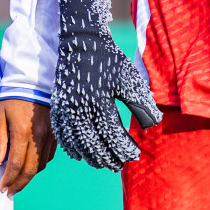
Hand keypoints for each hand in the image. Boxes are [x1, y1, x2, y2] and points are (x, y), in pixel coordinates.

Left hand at [0, 99, 55, 193]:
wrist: (34, 83)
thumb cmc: (13, 99)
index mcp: (23, 133)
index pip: (17, 164)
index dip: (10, 179)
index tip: (2, 188)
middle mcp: (40, 136)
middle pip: (32, 168)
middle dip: (20, 183)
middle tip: (10, 192)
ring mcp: (51, 135)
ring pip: (42, 163)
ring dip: (30, 175)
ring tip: (19, 181)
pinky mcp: (56, 133)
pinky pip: (49, 154)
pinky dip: (40, 164)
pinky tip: (31, 166)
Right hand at [50, 0, 161, 170]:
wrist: (81, 43)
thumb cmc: (110, 61)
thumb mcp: (131, 80)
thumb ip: (142, 104)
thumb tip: (151, 126)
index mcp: (100, 102)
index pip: (112, 135)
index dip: (124, 148)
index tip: (135, 155)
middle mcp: (79, 109)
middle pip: (93, 144)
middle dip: (107, 157)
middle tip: (119, 166)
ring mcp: (65, 109)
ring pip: (76, 143)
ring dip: (90, 156)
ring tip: (103, 163)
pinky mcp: (57, 107)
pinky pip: (62, 134)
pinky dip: (71, 147)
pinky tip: (80, 154)